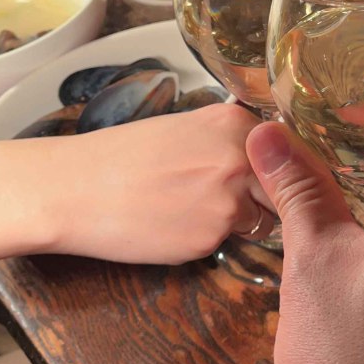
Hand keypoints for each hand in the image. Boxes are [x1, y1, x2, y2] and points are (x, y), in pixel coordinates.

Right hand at [49, 104, 274, 263]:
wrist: (76, 188)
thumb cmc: (122, 156)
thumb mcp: (184, 127)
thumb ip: (229, 138)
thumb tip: (266, 149)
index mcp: (236, 123)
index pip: (288, 150)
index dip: (280, 169)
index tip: (270, 177)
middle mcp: (241, 158)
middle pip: (282, 188)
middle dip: (265, 197)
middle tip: (224, 197)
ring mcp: (229, 200)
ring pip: (260, 218)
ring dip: (236, 219)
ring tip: (188, 207)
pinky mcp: (211, 237)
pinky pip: (226, 240)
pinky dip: (207, 237)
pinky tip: (173, 224)